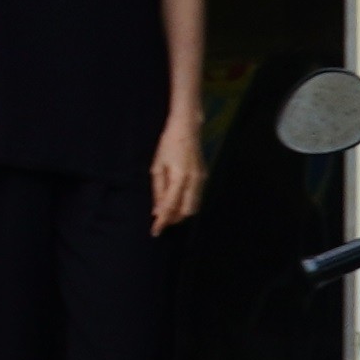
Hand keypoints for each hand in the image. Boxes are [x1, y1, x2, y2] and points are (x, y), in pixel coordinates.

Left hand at [147, 112, 206, 233]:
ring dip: (180, 212)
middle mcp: (194, 181)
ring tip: (167, 211)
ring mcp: (202, 179)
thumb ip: (158, 190)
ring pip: (193, 206)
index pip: (171, 206)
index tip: (155, 232)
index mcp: (180, 177)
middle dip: (173, 218)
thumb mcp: (157, 166)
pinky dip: (186, 203)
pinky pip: (196, 197)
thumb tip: (157, 211)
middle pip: (186, 211)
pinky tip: (176, 200)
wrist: (187, 127)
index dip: (162, 221)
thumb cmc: (168, 144)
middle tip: (160, 220)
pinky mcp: (205, 176)